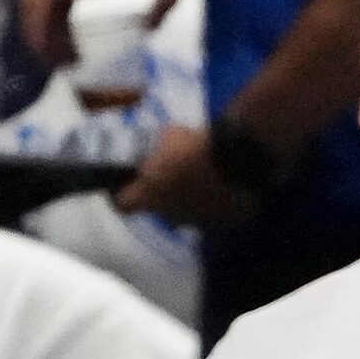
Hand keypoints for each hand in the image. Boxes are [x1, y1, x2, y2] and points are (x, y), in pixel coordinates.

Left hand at [114, 126, 263, 228]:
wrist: (239, 160)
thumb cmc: (195, 146)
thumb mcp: (169, 135)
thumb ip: (160, 148)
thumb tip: (163, 147)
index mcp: (149, 196)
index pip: (122, 205)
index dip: (120, 195)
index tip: (124, 184)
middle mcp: (171, 216)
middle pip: (159, 210)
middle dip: (161, 196)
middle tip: (170, 176)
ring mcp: (199, 222)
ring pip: (188, 214)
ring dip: (190, 200)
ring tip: (201, 181)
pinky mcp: (225, 222)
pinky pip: (215, 214)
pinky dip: (216, 203)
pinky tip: (223, 186)